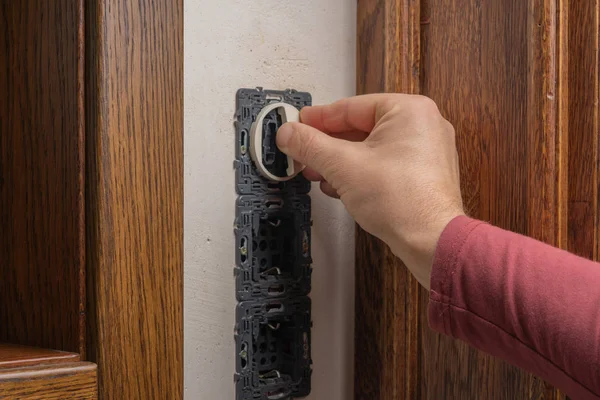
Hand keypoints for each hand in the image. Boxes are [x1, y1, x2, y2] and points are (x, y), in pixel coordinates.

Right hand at [276, 94, 463, 288]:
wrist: (431, 242)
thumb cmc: (405, 202)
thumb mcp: (342, 165)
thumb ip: (310, 145)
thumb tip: (290, 134)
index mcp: (409, 110)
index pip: (350, 107)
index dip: (318, 118)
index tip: (298, 125)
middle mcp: (423, 126)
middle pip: (360, 128)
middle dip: (327, 145)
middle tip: (303, 151)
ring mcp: (426, 152)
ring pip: (371, 149)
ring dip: (340, 162)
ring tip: (316, 171)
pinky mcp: (423, 176)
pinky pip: (384, 166)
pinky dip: (360, 173)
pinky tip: (339, 186)